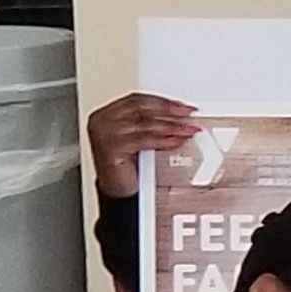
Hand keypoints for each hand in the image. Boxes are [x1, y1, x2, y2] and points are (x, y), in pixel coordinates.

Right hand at [85, 91, 199, 199]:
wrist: (116, 191)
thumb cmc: (126, 166)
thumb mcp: (136, 139)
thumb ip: (148, 123)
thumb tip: (177, 115)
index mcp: (106, 114)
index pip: (136, 100)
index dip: (161, 101)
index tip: (181, 105)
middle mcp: (102, 121)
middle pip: (141, 108)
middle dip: (169, 111)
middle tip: (188, 114)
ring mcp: (105, 133)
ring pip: (144, 123)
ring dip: (171, 126)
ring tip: (187, 129)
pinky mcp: (112, 147)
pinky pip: (144, 140)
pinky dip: (164, 140)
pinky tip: (177, 141)